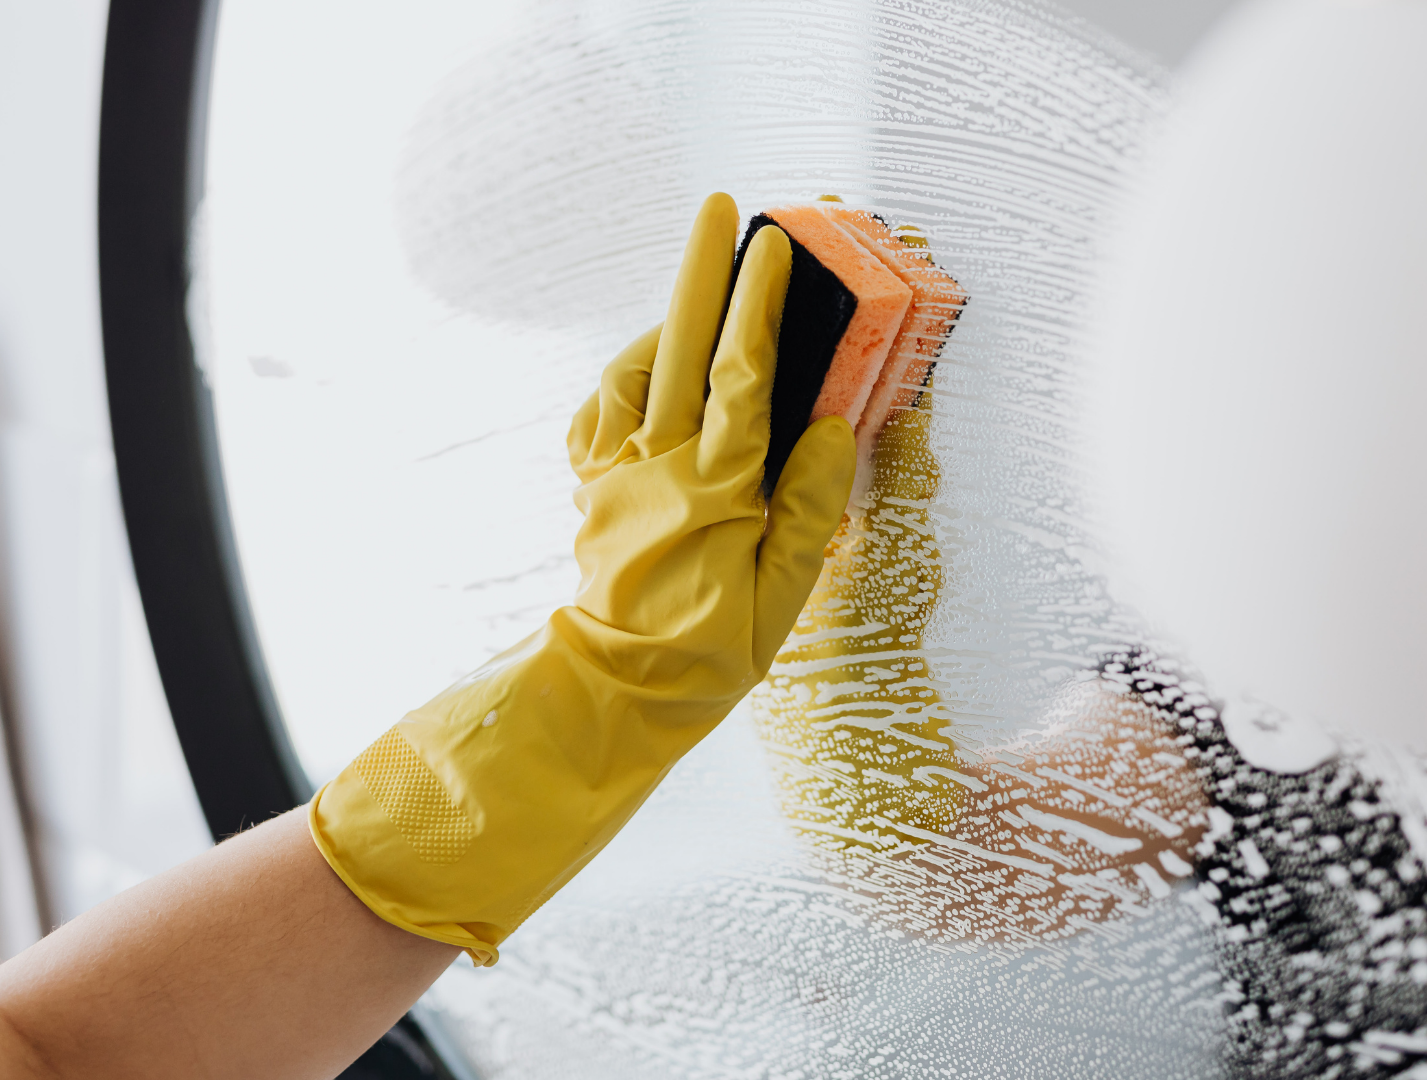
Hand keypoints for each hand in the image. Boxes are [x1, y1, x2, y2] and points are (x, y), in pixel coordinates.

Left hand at [309, 193, 856, 963]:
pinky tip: (646, 374)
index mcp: (715, 490)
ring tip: (696, 292)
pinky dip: (621, 380)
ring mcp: (615, 474)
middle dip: (701, 272)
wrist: (618, 692)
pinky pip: (596, 416)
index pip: (741, 379)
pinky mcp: (591, 489)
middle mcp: (658, 467)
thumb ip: (811, 506)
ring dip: (664, 321)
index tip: (774, 246)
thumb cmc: (709, 655)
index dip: (759, 306)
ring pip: (632, 373)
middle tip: (716, 208)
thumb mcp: (782, 596)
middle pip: (680, 349)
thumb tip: (835, 426)